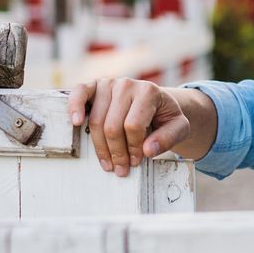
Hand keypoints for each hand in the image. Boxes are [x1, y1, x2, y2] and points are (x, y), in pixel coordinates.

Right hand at [66, 77, 190, 177]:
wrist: (156, 101)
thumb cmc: (165, 116)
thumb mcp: (179, 128)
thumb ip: (169, 138)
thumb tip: (148, 150)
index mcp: (149, 92)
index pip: (134, 126)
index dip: (134, 148)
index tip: (137, 161)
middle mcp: (127, 84)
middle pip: (113, 126)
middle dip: (117, 152)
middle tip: (121, 169)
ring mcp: (109, 83)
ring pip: (96, 120)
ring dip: (100, 146)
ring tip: (107, 163)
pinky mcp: (94, 85)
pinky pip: (80, 92)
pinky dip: (74, 106)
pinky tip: (75, 123)